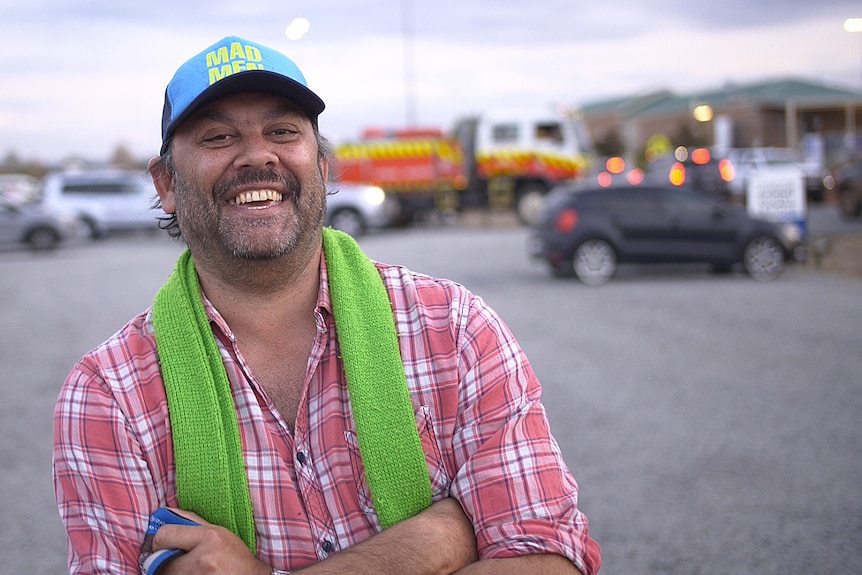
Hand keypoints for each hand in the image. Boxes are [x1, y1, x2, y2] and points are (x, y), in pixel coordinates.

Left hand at [152, 509, 269, 574]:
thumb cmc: (236, 556)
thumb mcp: (220, 533)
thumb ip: (193, 521)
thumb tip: (167, 512)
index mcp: (209, 537)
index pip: (165, 535)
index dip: (160, 541)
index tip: (164, 546)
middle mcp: (203, 559)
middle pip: (162, 561)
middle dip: (167, 562)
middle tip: (178, 562)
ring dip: (174, 573)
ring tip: (191, 570)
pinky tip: (195, 574)